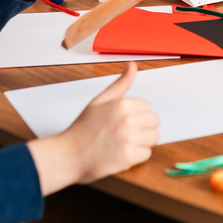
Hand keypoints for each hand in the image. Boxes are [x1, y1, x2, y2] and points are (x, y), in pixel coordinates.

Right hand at [28, 63, 158, 194]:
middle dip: (141, 128)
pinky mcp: (128, 157)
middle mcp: (128, 120)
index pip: (148, 108)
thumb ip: (120, 83)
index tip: (121, 121)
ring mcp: (129, 139)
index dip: (136, 116)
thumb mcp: (100, 100)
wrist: (67, 155)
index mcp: (123, 104)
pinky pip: (146, 154)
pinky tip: (121, 153)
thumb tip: (132, 65)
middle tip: (122, 133)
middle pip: (154, 123)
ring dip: (140, 143)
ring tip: (122, 143)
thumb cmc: (82, 129)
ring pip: (153, 138)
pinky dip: (135, 156)